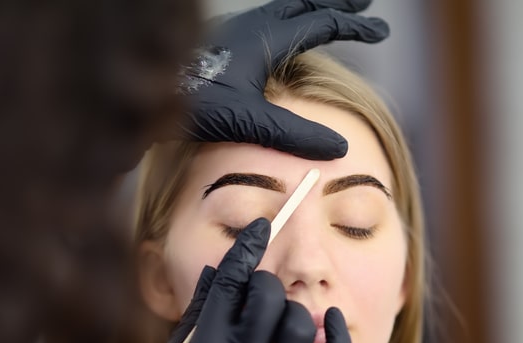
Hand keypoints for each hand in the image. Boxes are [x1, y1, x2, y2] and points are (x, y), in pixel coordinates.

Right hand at [157, 218, 351, 342]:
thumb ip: (198, 312)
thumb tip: (218, 268)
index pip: (231, 280)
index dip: (248, 245)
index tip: (264, 224)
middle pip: (268, 294)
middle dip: (265, 284)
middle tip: (261, 294)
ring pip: (302, 320)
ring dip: (294, 310)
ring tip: (282, 320)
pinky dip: (339, 333)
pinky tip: (333, 318)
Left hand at [178, 0, 388, 159]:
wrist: (140, 91)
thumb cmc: (192, 104)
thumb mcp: (247, 121)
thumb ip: (292, 134)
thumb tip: (338, 147)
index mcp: (265, 38)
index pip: (322, 23)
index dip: (355, 27)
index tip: (382, 31)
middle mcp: (252, 26)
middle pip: (305, 3)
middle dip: (337, 3)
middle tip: (363, 3)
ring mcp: (235, 31)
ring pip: (284, 9)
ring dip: (311, 8)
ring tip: (328, 13)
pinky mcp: (222, 42)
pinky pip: (267, 20)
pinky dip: (288, 21)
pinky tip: (281, 40)